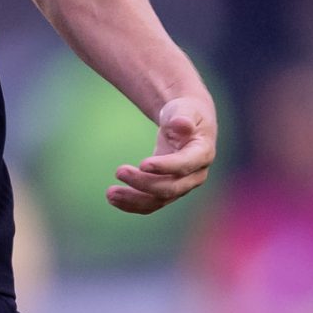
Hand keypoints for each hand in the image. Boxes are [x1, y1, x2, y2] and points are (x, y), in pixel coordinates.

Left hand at [110, 94, 216, 213]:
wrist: (185, 124)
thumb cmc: (184, 113)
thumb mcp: (185, 109)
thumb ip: (183, 117)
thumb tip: (181, 124)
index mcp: (202, 153)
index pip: (185, 165)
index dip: (165, 167)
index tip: (142, 164)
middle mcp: (195, 175)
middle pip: (171, 188)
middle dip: (144, 183)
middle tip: (118, 171)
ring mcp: (182, 186)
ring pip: (159, 200)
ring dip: (133, 199)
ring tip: (110, 193)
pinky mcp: (167, 190)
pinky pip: (151, 203)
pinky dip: (132, 204)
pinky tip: (113, 199)